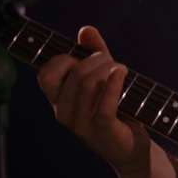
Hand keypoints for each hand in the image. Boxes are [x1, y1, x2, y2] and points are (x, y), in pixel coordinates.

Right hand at [37, 26, 150, 177]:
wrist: (131, 147)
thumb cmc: (116, 109)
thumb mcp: (104, 77)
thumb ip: (94, 52)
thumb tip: (86, 29)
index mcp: (58, 100)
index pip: (46, 74)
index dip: (66, 59)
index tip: (86, 58)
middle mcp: (64, 113)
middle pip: (76, 73)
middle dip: (99, 59)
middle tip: (114, 62)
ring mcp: (81, 125)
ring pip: (90, 84)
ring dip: (111, 69)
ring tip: (122, 70)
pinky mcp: (102, 131)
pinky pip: (105, 104)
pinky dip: (115, 83)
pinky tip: (123, 72)